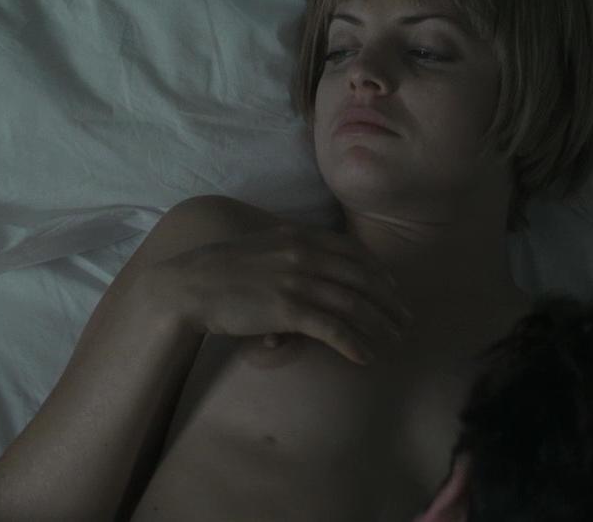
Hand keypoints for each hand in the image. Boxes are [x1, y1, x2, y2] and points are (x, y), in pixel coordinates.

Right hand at [146, 223, 413, 364]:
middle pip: (361, 277)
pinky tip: (365, 356)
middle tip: (405, 319)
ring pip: (354, 304)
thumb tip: (309, 273)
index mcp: (298, 236)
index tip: (393, 287)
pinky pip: (333, 328)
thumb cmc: (219, 270)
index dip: (378, 271)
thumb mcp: (261, 247)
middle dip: (389, 300)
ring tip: (394, 339)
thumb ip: (289, 252)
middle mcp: (303, 254)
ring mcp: (297, 280)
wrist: (187, 285)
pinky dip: (354, 343)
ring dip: (380, 324)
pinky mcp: (287, 309)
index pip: (352, 251)